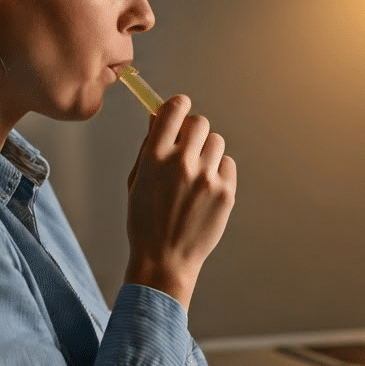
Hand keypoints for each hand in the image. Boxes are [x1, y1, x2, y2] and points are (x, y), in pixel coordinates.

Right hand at [125, 95, 236, 310]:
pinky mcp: (225, 192)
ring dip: (207, 150)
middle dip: (193, 130)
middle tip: (187, 146)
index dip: (178, 106)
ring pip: (216, 141)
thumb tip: (158, 116)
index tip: (179, 110)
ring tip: (196, 172)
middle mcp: (181, 164)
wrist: (165, 259)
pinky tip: (206, 188)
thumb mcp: (137, 180)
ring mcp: (206, 178)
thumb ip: (149, 145)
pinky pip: (227, 164)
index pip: (174, 110)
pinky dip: (218, 170)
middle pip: (199, 122)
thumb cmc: (145, 220)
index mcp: (154, 158)